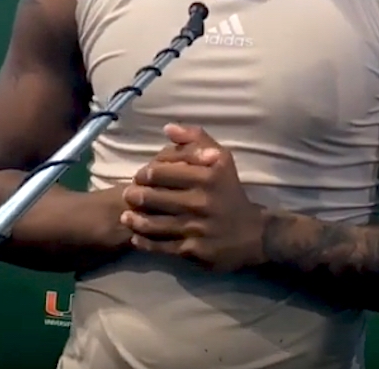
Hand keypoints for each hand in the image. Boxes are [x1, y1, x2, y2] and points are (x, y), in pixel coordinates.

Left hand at [120, 124, 265, 272]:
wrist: (252, 234)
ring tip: (127, 215)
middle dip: (136, 195)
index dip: (145, 173)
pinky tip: (136, 237)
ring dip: (135, 219)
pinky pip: (161, 246)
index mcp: (207, 176)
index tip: (141, 175)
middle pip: (154, 198)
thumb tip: (168, 128)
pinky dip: (145, 242)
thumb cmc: (230, 191)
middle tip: (129, 194)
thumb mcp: (221, 159)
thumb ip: (196, 139)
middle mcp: (200, 201)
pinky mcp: (192, 250)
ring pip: (154, 223)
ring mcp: (195, 228)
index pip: (162, 172)